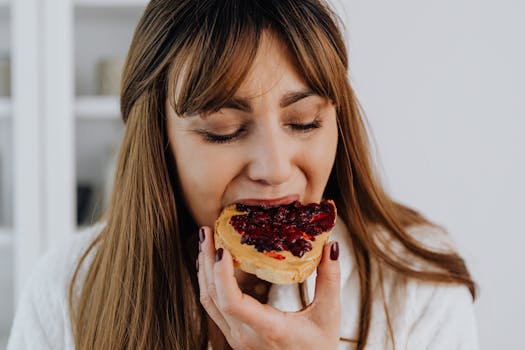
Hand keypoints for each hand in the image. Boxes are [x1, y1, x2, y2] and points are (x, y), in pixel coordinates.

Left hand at [196, 226, 340, 349]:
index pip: (232, 302)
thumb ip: (330, 280)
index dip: (221, 275)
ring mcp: (236, 337)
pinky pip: (213, 306)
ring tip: (206, 241)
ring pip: (208, 301)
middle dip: (206, 261)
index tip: (222, 249)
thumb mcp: (329, 315)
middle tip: (207, 231)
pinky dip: (210, 282)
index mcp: (267, 329)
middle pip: (213, 296)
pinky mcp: (234, 334)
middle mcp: (244, 335)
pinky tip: (213, 264)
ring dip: (204, 270)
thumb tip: (331, 246)